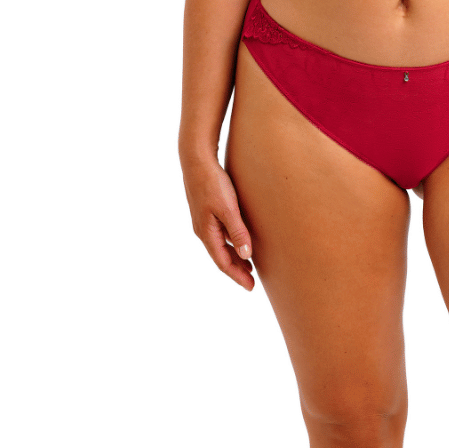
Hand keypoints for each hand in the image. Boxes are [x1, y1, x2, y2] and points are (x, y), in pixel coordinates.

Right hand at [180, 148, 255, 290]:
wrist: (196, 160)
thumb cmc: (213, 183)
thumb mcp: (228, 208)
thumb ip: (237, 231)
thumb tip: (246, 256)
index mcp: (206, 233)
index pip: (222, 262)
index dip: (237, 276)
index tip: (251, 287)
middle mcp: (203, 230)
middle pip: (221, 256)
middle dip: (236, 269)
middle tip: (252, 280)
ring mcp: (203, 221)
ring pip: (220, 245)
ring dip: (234, 256)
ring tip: (248, 264)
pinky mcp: (206, 211)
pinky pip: (219, 234)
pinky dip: (230, 242)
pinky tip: (239, 240)